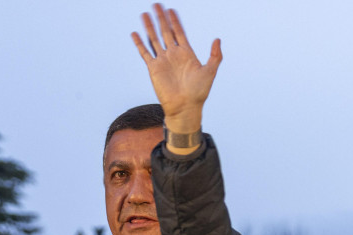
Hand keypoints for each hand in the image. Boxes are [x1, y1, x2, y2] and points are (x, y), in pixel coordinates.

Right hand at [131, 3, 220, 133]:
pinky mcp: (153, 68)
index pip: (179, 32)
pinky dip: (139, 43)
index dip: (175, 21)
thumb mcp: (210, 71)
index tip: (171, 10)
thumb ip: (215, 55)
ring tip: (145, 14)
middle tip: (156, 4)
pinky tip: (135, 33)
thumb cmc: (199, 92)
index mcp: (187, 54)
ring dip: (149, 26)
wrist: (185, 107)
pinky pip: (145, 52)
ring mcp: (163, 61)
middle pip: (165, 32)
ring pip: (154, 39)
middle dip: (161, 18)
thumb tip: (217, 39)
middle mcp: (174, 55)